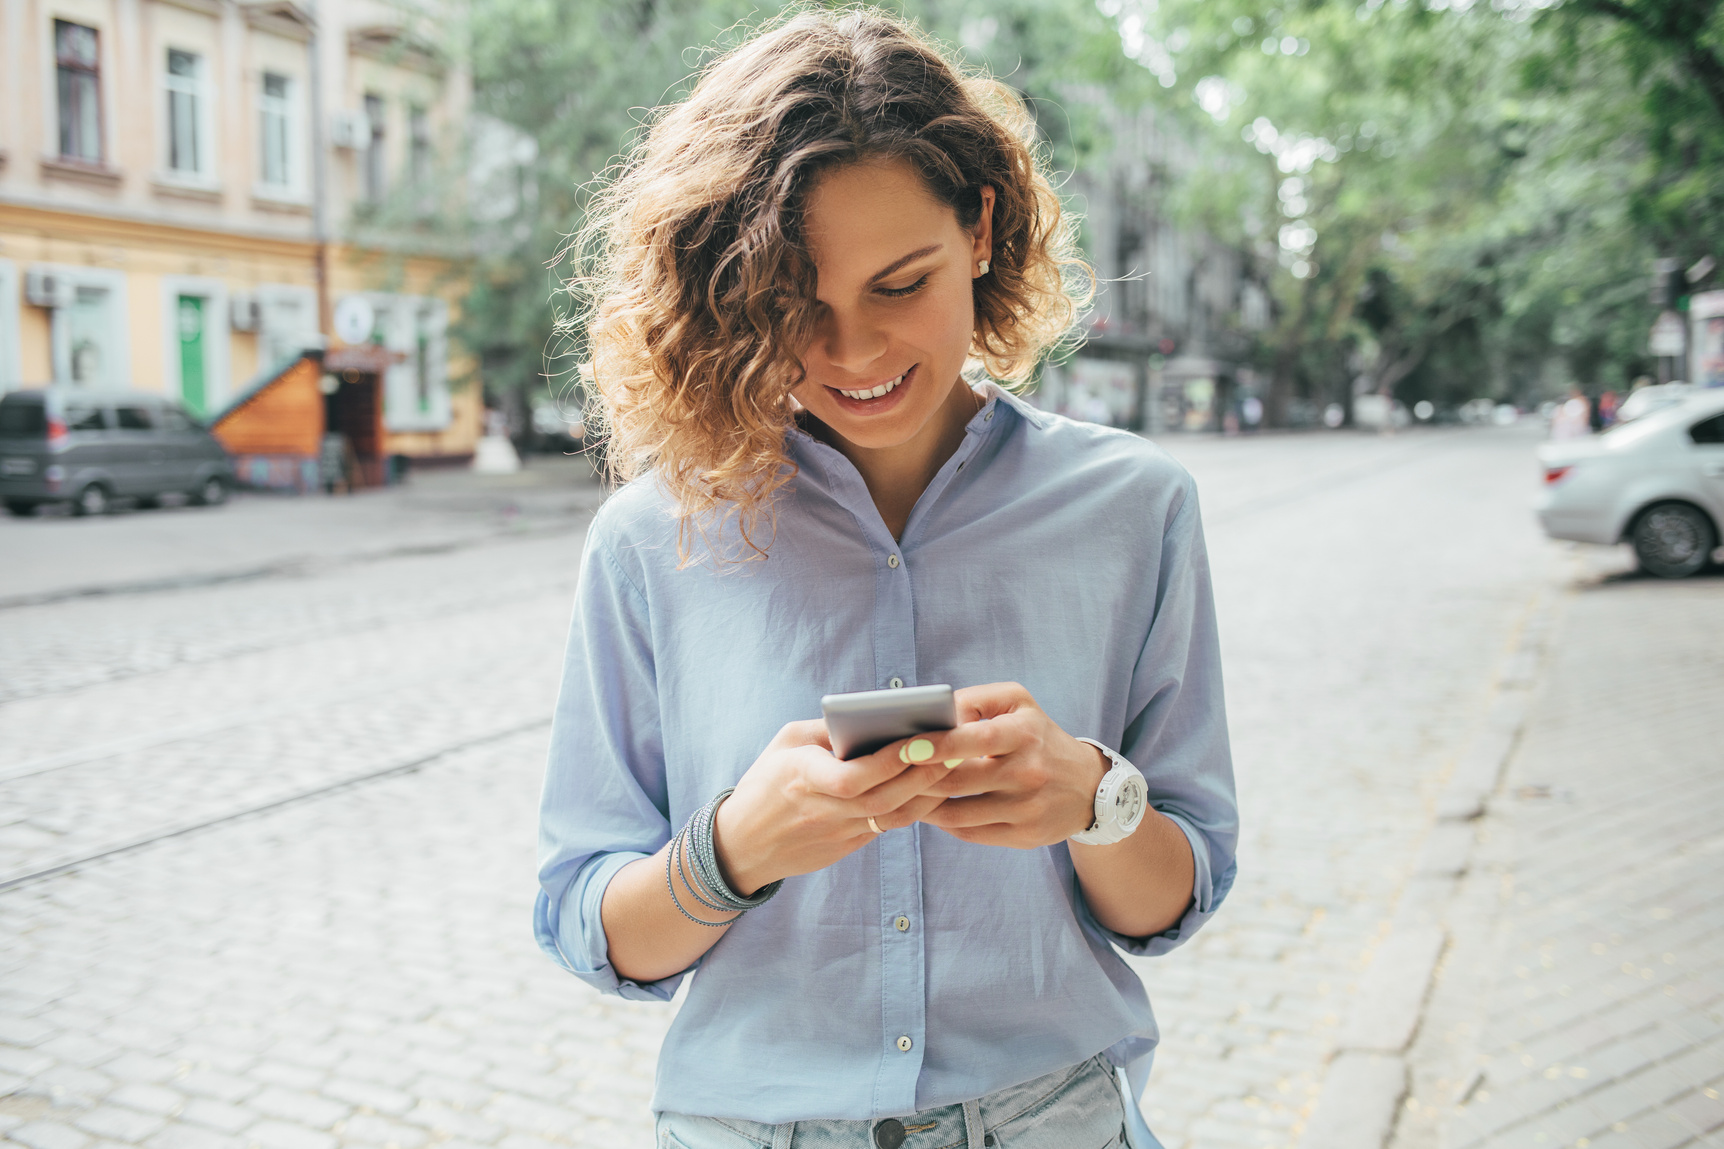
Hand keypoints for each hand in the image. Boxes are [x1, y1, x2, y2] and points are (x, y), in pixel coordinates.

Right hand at [712, 720, 952, 894]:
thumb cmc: (765, 782)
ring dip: (926, 793)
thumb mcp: (784, 743)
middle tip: (952, 749)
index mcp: (801, 777)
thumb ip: (826, 729)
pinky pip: (887, 829)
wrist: (742, 845)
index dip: (889, 761)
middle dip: (921, 774)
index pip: (852, 777)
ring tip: (951, 766)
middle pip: (882, 798)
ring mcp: (835, 834)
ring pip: (892, 818)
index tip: (918, 739)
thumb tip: (872, 717)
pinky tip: (932, 788)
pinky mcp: (845, 848)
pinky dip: (913, 809)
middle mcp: (821, 809)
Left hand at [907, 682, 1107, 848]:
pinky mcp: (1025, 837)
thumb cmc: (1039, 735)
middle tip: (890, 775)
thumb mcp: (1018, 703)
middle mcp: (1028, 772)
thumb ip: (974, 700)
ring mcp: (1027, 808)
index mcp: (1024, 734)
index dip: (937, 744)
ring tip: (903, 794)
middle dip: (918, 779)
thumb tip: (932, 714)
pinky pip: (970, 833)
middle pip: (959, 780)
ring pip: (958, 813)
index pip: (975, 738)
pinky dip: (944, 823)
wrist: (1088, 785)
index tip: (904, 747)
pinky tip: (931, 811)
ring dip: (924, 805)